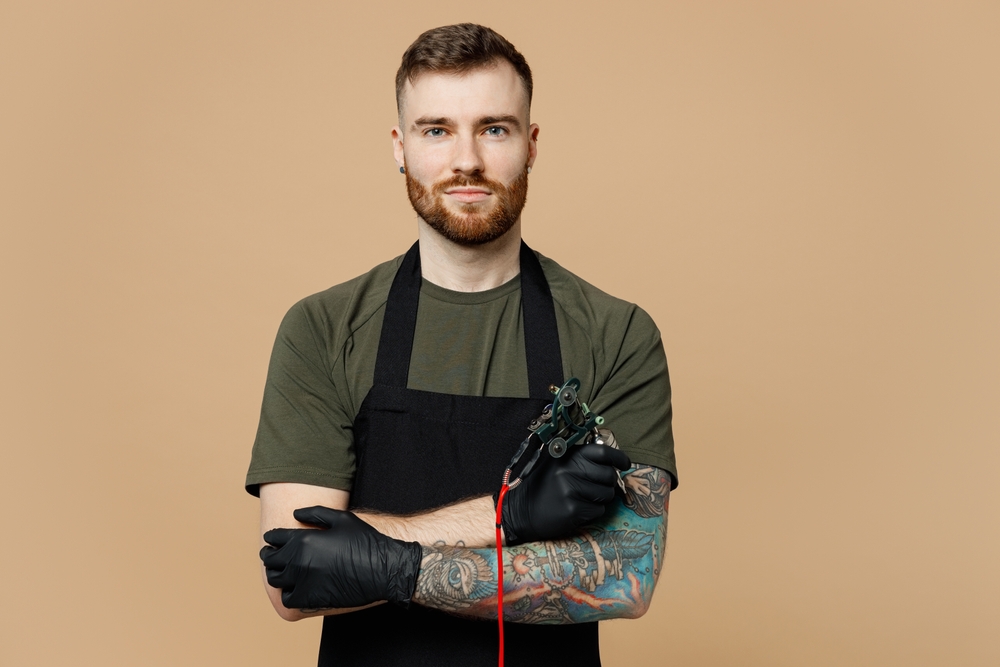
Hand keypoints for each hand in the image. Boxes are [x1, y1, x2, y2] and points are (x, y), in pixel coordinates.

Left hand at [260, 506, 421, 609]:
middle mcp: (299, 560)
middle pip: (270, 560)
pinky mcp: (310, 599)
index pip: (274, 538)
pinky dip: (288, 593)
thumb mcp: (343, 518)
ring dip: (277, 574)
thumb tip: (295, 514)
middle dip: (270, 556)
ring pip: (275, 580)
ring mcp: (303, 581)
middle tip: (275, 556)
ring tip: (284, 571)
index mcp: (304, 538)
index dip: (273, 538)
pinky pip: (288, 598)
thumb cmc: (365, 540)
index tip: (275, 540)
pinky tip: (296, 587)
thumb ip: (315, 513)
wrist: (383, 569)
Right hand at [499, 443, 630, 544]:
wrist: (522, 511)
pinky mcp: (573, 509)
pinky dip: (592, 512)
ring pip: (606, 495)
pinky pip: (599, 510)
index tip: (624, 464)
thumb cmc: (544, 487)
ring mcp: (571, 490)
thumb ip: (581, 459)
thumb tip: (613, 461)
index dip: (619, 458)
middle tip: (596, 488)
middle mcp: (569, 470)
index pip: (602, 452)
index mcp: (568, 456)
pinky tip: (577, 509)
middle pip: (609, 475)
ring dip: (600, 499)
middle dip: (608, 484)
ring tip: (582, 499)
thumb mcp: (558, 465)